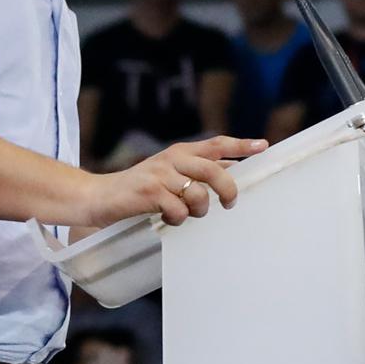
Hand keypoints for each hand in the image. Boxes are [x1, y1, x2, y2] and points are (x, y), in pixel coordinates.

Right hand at [76, 135, 261, 227]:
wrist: (101, 197)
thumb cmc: (138, 190)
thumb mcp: (168, 174)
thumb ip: (194, 173)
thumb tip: (228, 172)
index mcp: (179, 152)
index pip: (215, 144)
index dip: (240, 145)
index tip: (263, 146)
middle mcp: (172, 159)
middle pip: (213, 170)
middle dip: (227, 189)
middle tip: (230, 204)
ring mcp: (160, 175)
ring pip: (198, 193)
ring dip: (199, 210)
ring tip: (187, 213)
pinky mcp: (149, 193)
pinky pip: (178, 210)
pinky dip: (177, 219)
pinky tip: (166, 218)